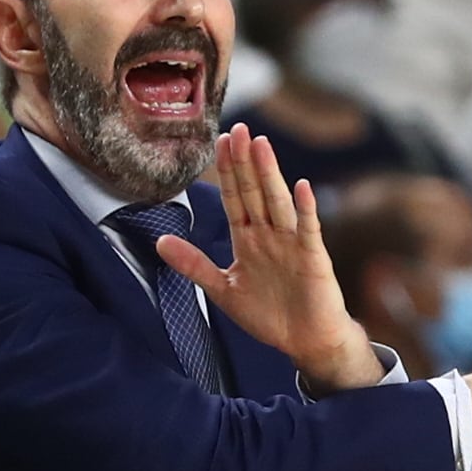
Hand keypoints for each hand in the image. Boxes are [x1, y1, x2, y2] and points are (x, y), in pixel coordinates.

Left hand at [154, 124, 381, 393]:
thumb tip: (159, 241)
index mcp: (248, 239)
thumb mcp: (222, 290)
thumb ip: (194, 265)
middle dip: (245, 161)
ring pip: (277, 202)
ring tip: (261, 144)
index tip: (219, 140)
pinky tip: (302, 187)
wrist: (306, 342)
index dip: (227, 170)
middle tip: (238, 128)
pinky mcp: (312, 258)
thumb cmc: (269, 316)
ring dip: (269, 174)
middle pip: (254, 192)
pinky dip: (306, 210)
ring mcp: (291, 244)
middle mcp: (269, 235)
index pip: (234, 197)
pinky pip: (308, 230)